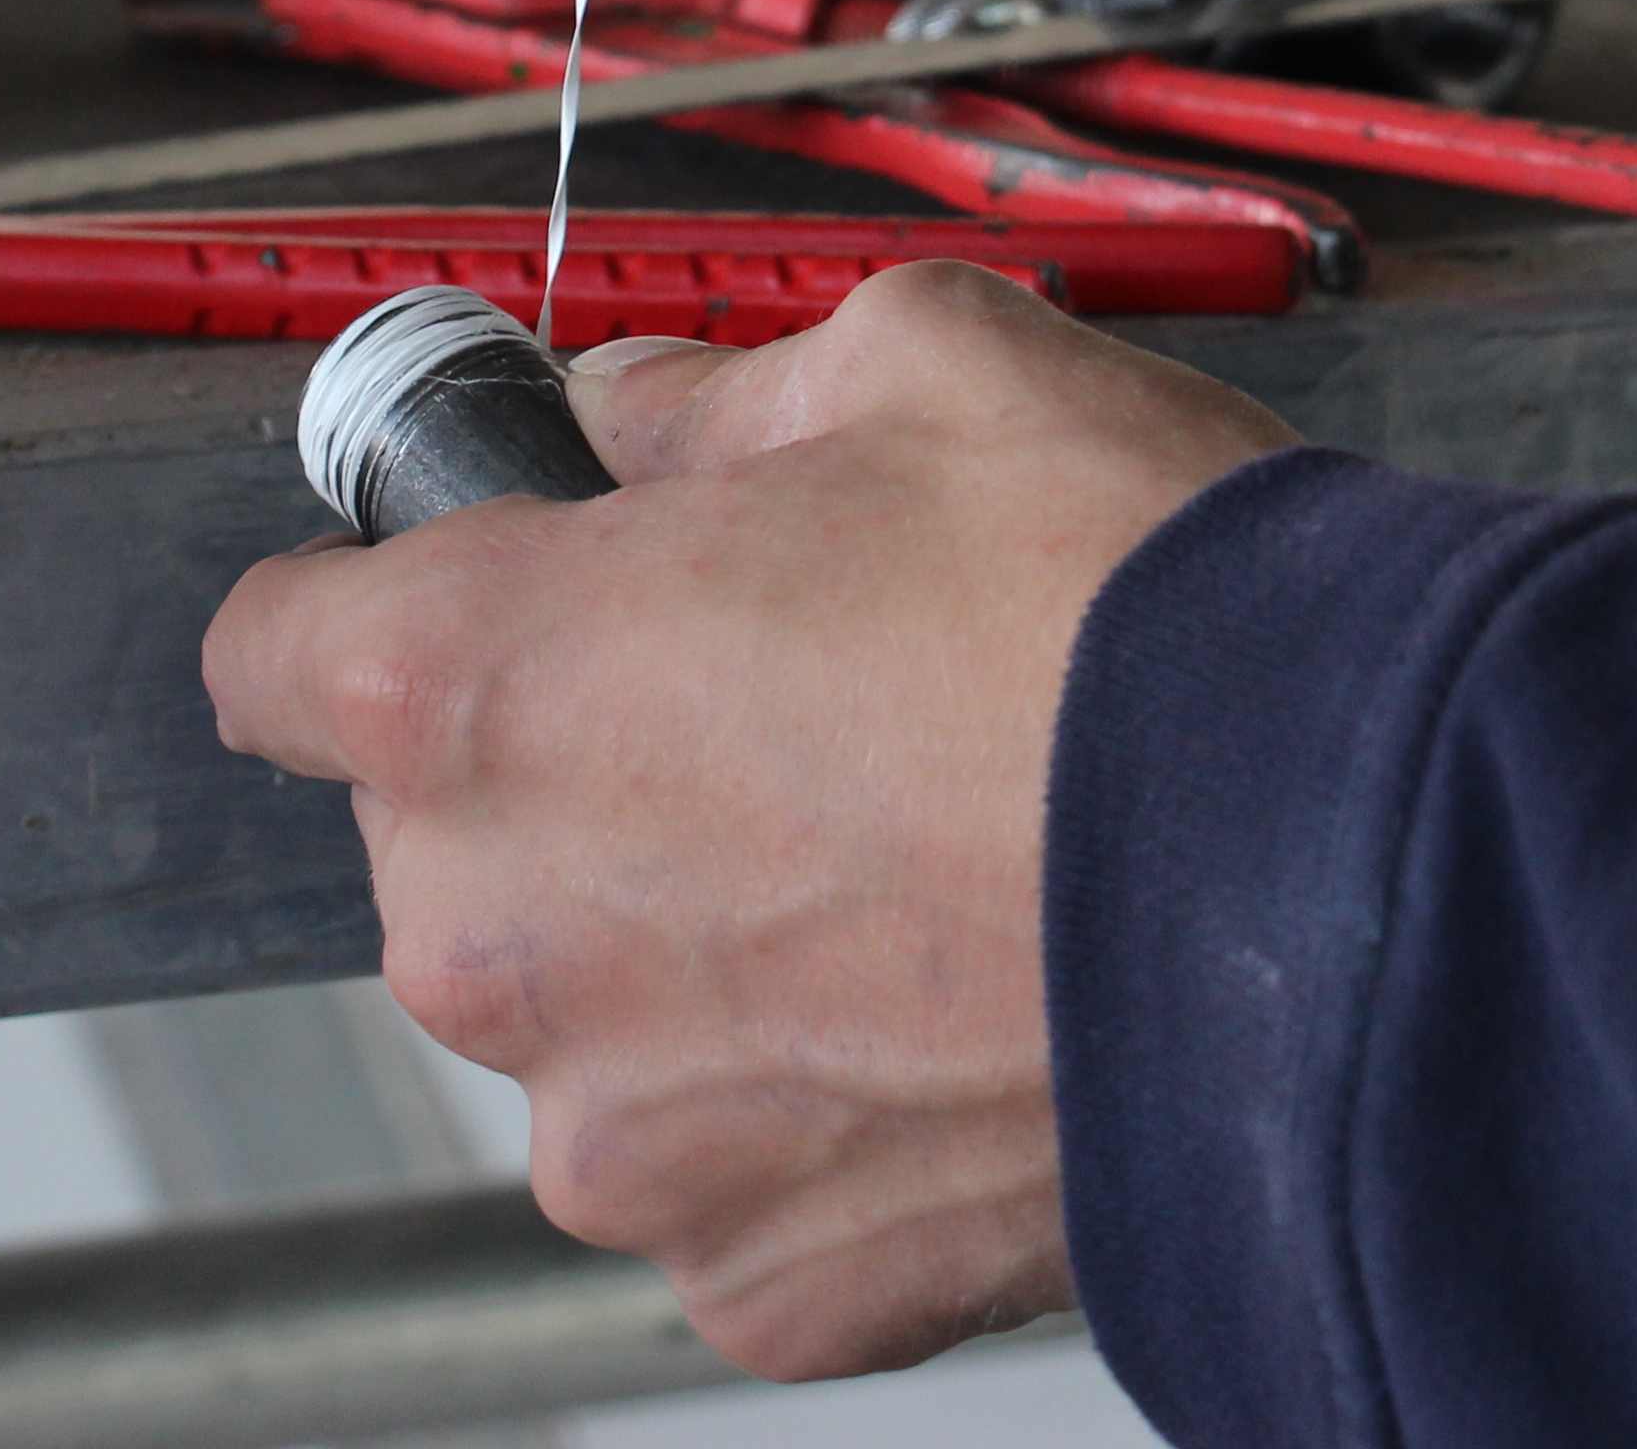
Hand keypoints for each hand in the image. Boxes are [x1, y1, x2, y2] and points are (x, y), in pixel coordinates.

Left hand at [199, 264, 1297, 1378]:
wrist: (1362, 871)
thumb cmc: (1134, 618)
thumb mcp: (917, 359)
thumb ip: (717, 395)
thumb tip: (648, 423)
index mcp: (476, 688)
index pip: (274, 649)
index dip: (380, 596)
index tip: (479, 583)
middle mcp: (497, 936)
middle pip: (446, 844)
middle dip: (577, 774)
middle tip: (785, 707)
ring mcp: (626, 1136)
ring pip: (596, 1017)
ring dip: (696, 949)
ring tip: (911, 860)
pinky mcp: (765, 1275)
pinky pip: (737, 1169)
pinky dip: (821, 1102)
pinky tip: (961, 997)